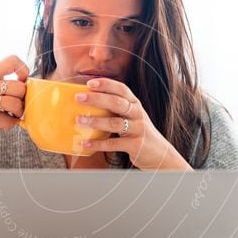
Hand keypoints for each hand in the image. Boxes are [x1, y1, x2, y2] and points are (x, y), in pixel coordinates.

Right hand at [0, 55, 28, 157]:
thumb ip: (0, 83)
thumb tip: (27, 86)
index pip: (12, 60)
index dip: (23, 70)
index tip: (21, 81)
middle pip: (20, 87)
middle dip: (23, 99)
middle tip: (16, 105)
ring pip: (17, 104)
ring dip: (18, 113)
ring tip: (10, 115)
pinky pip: (10, 121)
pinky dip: (9, 124)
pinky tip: (1, 123)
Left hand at [73, 78, 192, 170]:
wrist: (158, 153)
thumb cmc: (137, 133)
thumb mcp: (130, 117)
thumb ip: (114, 110)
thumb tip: (85, 104)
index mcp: (135, 104)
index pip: (121, 89)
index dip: (106, 84)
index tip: (89, 83)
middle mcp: (137, 114)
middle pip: (117, 103)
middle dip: (96, 99)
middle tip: (78, 98)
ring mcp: (138, 129)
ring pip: (115, 123)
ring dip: (95, 121)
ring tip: (79, 120)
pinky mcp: (136, 145)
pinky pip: (114, 143)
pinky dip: (98, 144)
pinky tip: (85, 143)